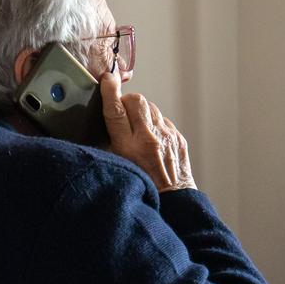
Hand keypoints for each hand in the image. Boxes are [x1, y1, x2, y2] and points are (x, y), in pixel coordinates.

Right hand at [100, 72, 195, 192]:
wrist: (173, 204)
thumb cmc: (141, 189)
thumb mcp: (116, 167)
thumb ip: (109, 144)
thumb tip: (106, 121)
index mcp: (129, 148)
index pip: (116, 110)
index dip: (110, 91)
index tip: (107, 78)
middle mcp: (149, 140)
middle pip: (136, 101)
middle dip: (126, 100)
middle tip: (121, 112)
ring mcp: (167, 138)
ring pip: (151, 107)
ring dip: (141, 112)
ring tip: (137, 128)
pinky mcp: (178, 139)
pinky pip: (163, 120)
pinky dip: (155, 124)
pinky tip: (151, 139)